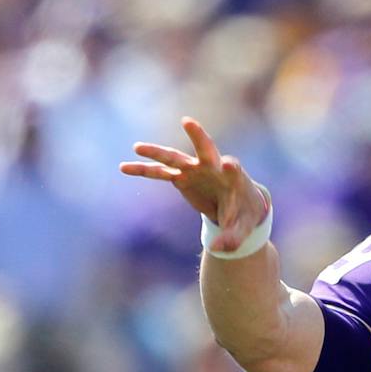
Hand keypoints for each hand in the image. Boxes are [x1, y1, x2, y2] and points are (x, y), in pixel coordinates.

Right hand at [121, 117, 271, 253]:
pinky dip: (144, 170)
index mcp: (234, 178)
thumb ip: (233, 238)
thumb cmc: (245, 215)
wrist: (238, 206)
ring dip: (157, 153)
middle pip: (206, 149)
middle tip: (188, 122)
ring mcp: (195, 170)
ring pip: (175, 158)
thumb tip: (217, 249)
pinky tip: (125, 168)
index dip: (230, 167)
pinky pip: (161, 172)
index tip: (227, 165)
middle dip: (198, 137)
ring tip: (137, 147)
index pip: (233, 169)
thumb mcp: (243, 229)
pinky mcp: (182, 177)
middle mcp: (214, 167)